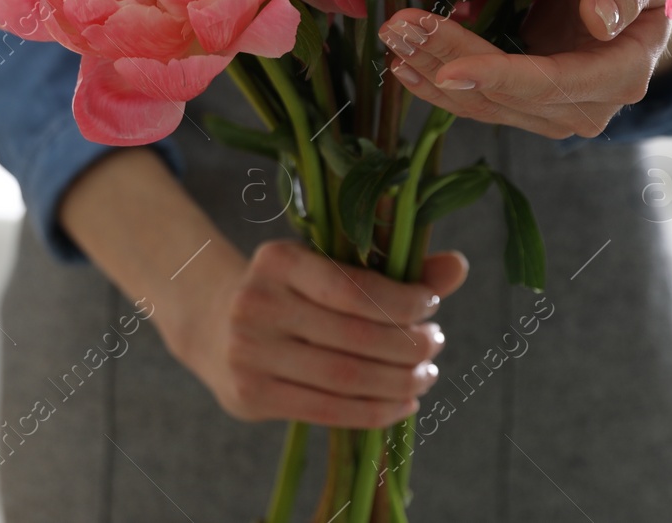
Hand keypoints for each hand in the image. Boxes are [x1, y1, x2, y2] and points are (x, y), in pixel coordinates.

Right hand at [171, 239, 467, 428]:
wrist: (215, 326)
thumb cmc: (291, 294)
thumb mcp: (327, 267)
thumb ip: (390, 268)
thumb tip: (457, 267)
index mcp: (277, 259)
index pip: (350, 287)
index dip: (400, 302)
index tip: (431, 307)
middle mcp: (256, 302)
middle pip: (353, 337)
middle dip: (408, 346)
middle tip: (435, 345)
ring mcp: (248, 352)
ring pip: (344, 377)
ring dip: (399, 382)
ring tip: (424, 376)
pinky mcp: (250, 394)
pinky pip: (327, 409)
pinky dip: (375, 411)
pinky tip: (402, 403)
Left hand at [378, 0, 671, 139]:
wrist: (635, 2)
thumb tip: (597, 21)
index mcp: (622, 74)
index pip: (551, 83)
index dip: (497, 76)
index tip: (446, 70)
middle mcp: (587, 109)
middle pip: (504, 92)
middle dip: (446, 58)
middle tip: (399, 26)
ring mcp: (555, 117)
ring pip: (482, 103)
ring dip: (430, 70)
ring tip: (394, 37)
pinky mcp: (528, 112)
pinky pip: (477, 105)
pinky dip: (436, 87)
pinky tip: (401, 68)